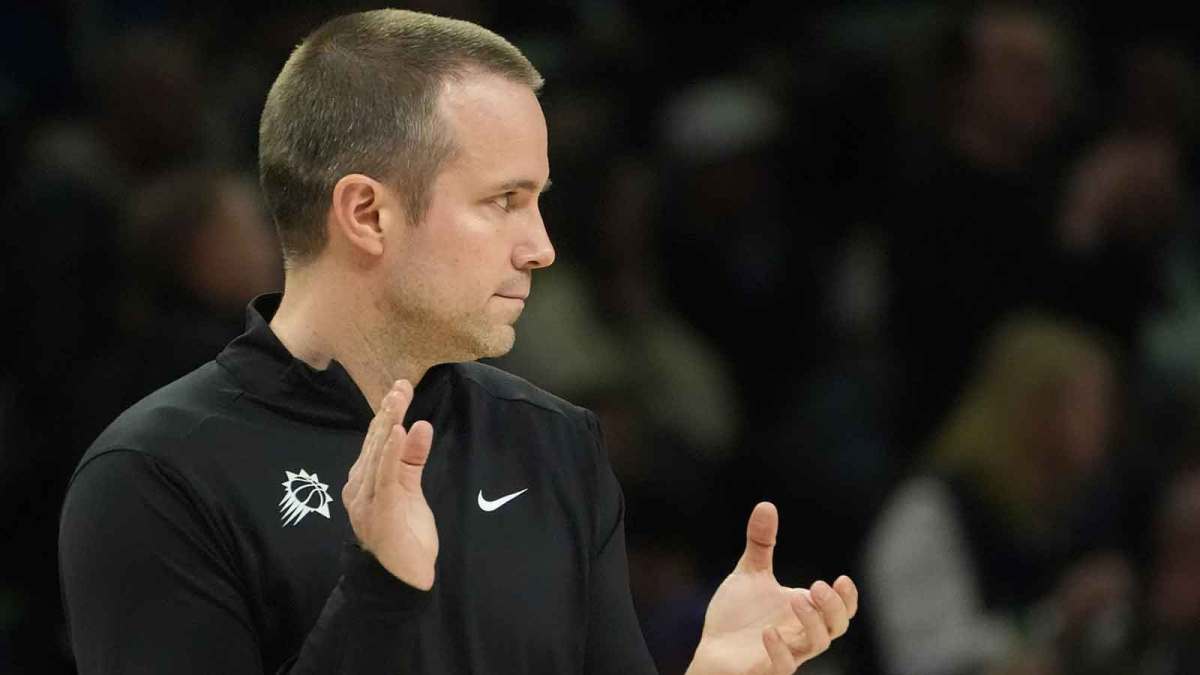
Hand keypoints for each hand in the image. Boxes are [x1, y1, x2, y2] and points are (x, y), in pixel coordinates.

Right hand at [342, 379, 437, 589]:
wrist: (402, 578)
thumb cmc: (404, 535)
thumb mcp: (411, 490)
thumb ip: (413, 459)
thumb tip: (420, 425)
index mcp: (363, 481)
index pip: (376, 441)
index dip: (388, 414)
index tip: (400, 388)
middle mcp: (359, 487)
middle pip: (375, 443)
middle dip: (388, 412)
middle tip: (400, 385)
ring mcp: (366, 500)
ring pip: (378, 455)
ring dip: (389, 424)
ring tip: (398, 400)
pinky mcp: (380, 511)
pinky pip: (385, 476)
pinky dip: (391, 453)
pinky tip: (398, 431)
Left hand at [687, 502, 857, 674]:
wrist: (712, 649)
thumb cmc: (736, 617)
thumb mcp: (750, 574)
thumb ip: (762, 544)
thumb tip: (767, 504)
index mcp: (803, 611)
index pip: (839, 610)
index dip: (847, 598)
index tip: (842, 579)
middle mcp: (800, 633)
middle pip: (835, 627)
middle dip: (834, 607)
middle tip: (818, 586)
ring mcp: (785, 653)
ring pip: (816, 645)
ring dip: (811, 623)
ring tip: (796, 599)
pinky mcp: (765, 668)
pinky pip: (782, 667)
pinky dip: (780, 650)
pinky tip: (768, 632)